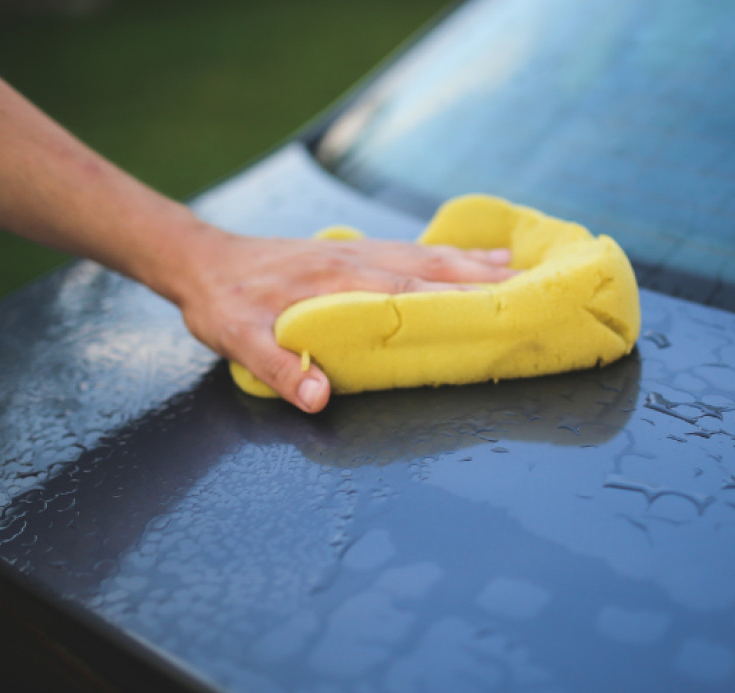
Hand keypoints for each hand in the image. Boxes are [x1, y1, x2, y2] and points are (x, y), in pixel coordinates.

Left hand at [154, 221, 515, 412]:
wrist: (201, 260)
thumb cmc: (222, 303)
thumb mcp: (237, 339)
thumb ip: (279, 367)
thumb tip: (321, 400)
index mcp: (337, 282)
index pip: (409, 292)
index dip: (456, 300)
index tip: (500, 309)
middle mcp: (356, 260)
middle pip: (432, 268)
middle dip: (484, 280)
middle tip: (533, 290)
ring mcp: (358, 251)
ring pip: (428, 255)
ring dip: (474, 263)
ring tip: (520, 269)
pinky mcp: (354, 251)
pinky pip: (413, 250)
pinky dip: (449, 254)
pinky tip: (473, 258)